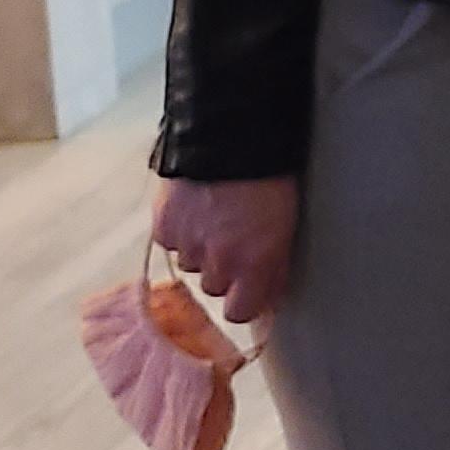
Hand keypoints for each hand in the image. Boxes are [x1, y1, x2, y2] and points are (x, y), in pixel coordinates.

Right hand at [150, 173, 298, 326]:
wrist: (231, 136)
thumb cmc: (269, 176)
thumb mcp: (285, 223)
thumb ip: (272, 263)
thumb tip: (267, 293)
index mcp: (254, 264)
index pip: (239, 312)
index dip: (243, 300)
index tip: (247, 290)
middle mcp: (218, 262)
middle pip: (213, 287)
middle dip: (222, 270)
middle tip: (232, 239)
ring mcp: (188, 245)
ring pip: (190, 264)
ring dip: (199, 249)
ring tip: (213, 215)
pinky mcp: (164, 226)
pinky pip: (169, 242)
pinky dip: (179, 229)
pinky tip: (193, 206)